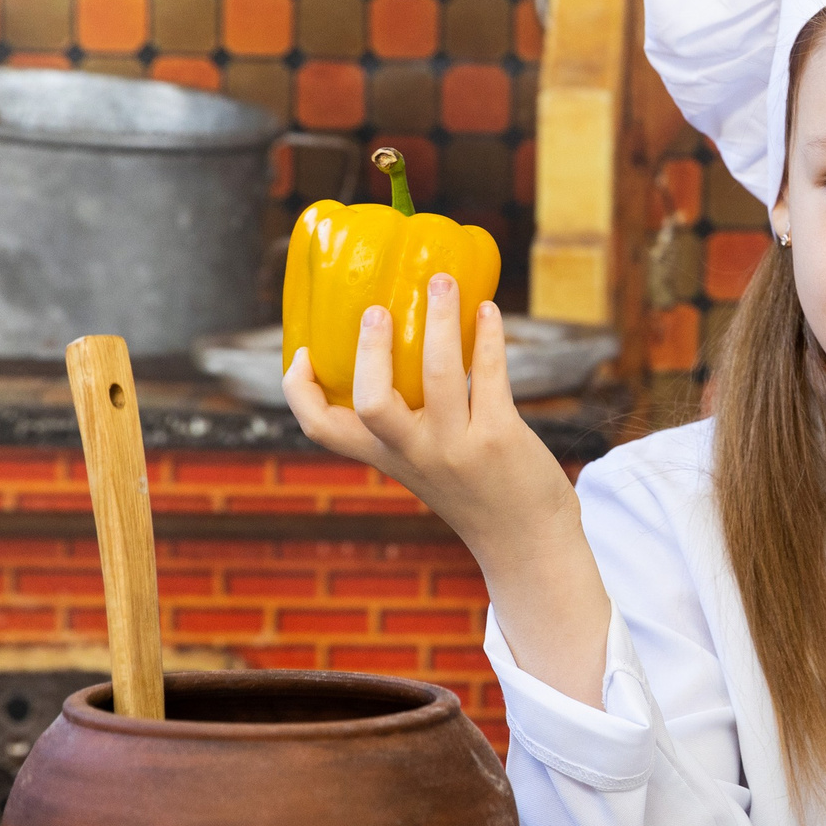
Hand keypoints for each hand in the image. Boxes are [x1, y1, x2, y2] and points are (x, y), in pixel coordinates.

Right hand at [282, 276, 608, 702]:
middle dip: (370, 351)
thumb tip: (410, 344)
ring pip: (438, 375)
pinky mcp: (500, 438)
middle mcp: (414, 453)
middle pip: (370, 402)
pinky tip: (488, 310)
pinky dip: (488, 336)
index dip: (299, 390)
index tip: (302, 351)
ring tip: (443, 281)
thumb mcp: (426, 466)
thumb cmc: (475, 491)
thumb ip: (410, 423)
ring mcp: (457, 447)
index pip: (321, 428)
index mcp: (386, 457)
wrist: (527, 544)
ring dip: (440, 320)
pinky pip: (490, 375)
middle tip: (376, 308)